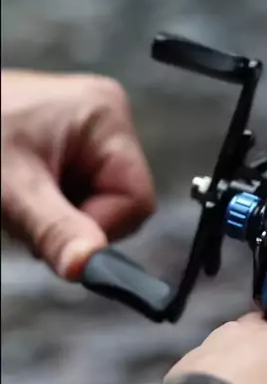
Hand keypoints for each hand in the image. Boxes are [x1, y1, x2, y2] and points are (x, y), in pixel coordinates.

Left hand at [1, 69, 154, 279]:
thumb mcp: (12, 189)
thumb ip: (54, 229)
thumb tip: (89, 268)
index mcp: (106, 116)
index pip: (136, 200)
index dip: (101, 227)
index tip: (53, 232)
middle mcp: (106, 119)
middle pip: (118, 203)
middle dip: (73, 221)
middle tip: (25, 213)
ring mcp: (88, 131)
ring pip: (96, 204)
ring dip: (57, 217)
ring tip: (16, 200)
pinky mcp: (69, 144)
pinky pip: (76, 193)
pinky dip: (48, 206)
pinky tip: (21, 193)